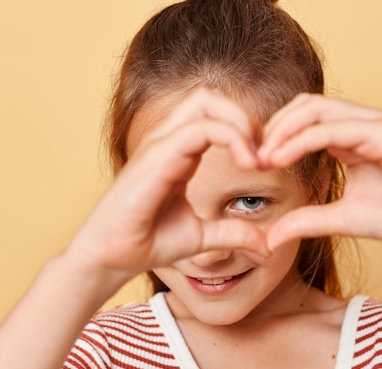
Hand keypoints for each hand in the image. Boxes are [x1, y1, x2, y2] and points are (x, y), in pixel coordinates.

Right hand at [64, 89, 267, 285]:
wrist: (113, 258)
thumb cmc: (149, 242)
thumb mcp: (204, 237)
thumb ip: (235, 233)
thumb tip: (268, 246)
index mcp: (180, 152)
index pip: (215, 116)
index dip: (246, 131)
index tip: (266, 164)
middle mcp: (169, 141)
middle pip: (210, 98)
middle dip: (244, 117)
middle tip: (264, 153)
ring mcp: (161, 145)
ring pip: (206, 102)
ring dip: (241, 123)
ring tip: (256, 158)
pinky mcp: (156, 157)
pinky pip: (199, 129)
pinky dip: (231, 137)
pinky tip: (247, 164)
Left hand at [259, 93, 381, 257]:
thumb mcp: (338, 219)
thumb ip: (304, 221)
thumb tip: (269, 238)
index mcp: (349, 136)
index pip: (304, 118)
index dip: (275, 134)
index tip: (253, 161)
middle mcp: (360, 123)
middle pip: (305, 106)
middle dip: (274, 127)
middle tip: (253, 155)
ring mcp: (374, 124)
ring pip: (317, 110)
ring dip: (284, 130)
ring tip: (265, 156)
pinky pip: (337, 128)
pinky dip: (304, 139)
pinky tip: (283, 157)